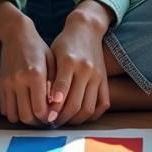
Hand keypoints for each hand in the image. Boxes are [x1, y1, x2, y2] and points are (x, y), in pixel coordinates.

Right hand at [0, 0, 54, 125]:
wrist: (17, 34)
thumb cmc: (38, 47)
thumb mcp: (52, 63)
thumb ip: (54, 85)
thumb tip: (56, 108)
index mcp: (35, 75)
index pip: (40, 109)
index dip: (47, 118)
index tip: (52, 117)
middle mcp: (19, 80)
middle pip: (26, 116)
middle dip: (37, 123)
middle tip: (44, 119)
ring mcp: (7, 83)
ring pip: (14, 116)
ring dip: (24, 119)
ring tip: (34, 114)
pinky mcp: (0, 84)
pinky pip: (5, 108)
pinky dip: (14, 112)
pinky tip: (23, 106)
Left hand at [48, 0, 111, 125]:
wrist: (86, 29)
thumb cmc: (64, 43)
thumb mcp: (52, 55)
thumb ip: (50, 77)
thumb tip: (46, 103)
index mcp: (69, 61)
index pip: (61, 91)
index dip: (53, 108)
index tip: (47, 117)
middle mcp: (85, 69)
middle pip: (75, 104)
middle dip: (63, 118)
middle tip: (53, 123)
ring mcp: (97, 75)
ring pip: (88, 108)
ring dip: (76, 120)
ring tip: (65, 121)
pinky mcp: (104, 79)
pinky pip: (102, 104)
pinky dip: (92, 115)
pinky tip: (81, 117)